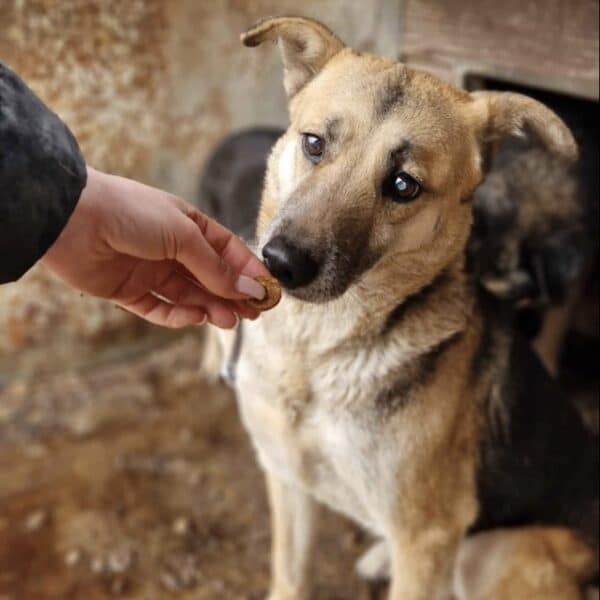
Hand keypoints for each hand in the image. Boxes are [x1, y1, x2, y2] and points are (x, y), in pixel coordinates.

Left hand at [41, 167, 268, 327]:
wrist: (71, 218)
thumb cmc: (131, 212)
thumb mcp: (184, 235)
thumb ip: (216, 267)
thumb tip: (249, 289)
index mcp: (187, 225)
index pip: (227, 251)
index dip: (248, 271)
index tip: (267, 292)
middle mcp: (171, 248)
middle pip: (210, 277)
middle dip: (233, 295)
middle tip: (253, 315)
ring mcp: (149, 270)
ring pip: (189, 295)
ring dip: (211, 308)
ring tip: (229, 321)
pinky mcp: (127, 290)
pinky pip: (159, 308)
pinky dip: (178, 315)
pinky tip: (195, 317)